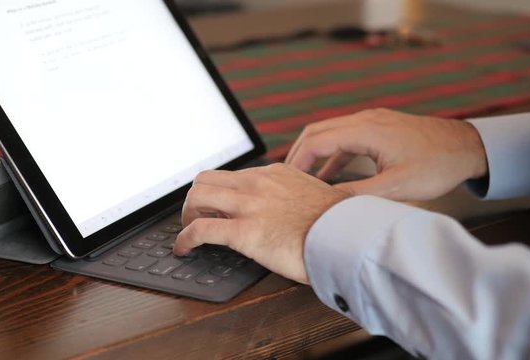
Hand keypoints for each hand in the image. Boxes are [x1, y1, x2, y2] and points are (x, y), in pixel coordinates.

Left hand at [173, 163, 349, 283]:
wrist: (346, 237)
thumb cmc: (337, 224)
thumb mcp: (314, 196)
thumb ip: (294, 196)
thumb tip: (291, 209)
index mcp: (274, 174)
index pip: (232, 175)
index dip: (218, 191)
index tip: (215, 204)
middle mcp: (256, 184)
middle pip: (205, 179)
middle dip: (195, 198)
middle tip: (196, 216)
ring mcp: (249, 205)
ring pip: (197, 197)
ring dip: (186, 215)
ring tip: (187, 231)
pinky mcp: (243, 231)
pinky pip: (199, 230)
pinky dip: (184, 240)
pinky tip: (183, 249)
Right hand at [285, 108, 487, 200]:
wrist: (468, 146)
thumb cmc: (437, 165)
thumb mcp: (397, 186)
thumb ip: (359, 193)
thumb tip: (328, 202)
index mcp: (366, 130)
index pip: (317, 141)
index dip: (298, 160)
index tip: (287, 180)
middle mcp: (365, 119)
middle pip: (317, 131)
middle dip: (299, 154)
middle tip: (287, 178)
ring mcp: (372, 120)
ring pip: (330, 132)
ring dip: (315, 153)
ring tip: (303, 178)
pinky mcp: (379, 127)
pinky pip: (346, 137)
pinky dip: (332, 154)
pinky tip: (329, 174)